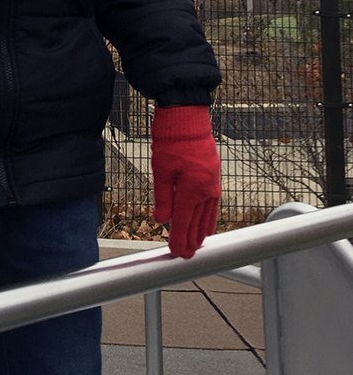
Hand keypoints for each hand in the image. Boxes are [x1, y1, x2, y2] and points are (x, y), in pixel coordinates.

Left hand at [151, 106, 220, 258]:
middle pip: (197, 223)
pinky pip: (213, 204)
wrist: (187, 118)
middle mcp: (206, 190)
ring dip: (201, 231)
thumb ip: (162, 198)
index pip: (183, 223)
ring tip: (196, 245)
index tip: (176, 254)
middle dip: (191, 241)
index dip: (179, 240)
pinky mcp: (214, 176)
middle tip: (186, 255)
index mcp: (191, 190)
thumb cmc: (171, 141)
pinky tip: (206, 223)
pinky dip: (208, 217)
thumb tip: (160, 220)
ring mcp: (213, 184)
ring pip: (207, 215)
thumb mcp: (161, 170)